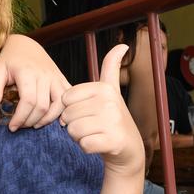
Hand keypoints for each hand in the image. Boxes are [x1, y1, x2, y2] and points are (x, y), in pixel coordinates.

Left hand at [0, 34, 69, 130]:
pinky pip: (68, 99)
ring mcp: (56, 77)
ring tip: (34, 125)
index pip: (28, 101)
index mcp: (27, 72)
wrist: (25, 45)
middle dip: (30, 121)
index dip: (20, 118)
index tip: (12, 127)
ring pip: (59, 105)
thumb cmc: (9, 59)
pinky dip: (63, 111)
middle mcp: (45, 75)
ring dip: (47, 119)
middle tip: (20, 126)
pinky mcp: (62, 79)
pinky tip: (52, 119)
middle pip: (42, 106)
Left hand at [61, 45, 144, 173]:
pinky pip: (83, 144)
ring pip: (72, 130)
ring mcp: (112, 121)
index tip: (86, 111)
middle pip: (67, 115)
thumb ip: (110, 68)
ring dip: (78, 136)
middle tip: (92, 125)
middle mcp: (109, 101)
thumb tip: (122, 45)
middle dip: (73, 124)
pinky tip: (99, 144)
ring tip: (95, 133)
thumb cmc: (111, 118)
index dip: (70, 108)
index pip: (65, 98)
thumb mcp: (110, 90)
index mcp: (103, 88)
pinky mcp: (113, 141)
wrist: (128, 148)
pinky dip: (86, 147)